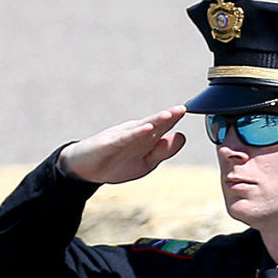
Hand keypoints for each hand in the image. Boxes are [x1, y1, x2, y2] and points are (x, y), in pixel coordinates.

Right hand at [58, 107, 187, 184]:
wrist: (86, 169)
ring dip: (156, 120)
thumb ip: (163, 151)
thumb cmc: (116, 164)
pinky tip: (146, 129)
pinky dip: (136, 133)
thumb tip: (181, 136)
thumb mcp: (146, 163)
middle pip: (155, 124)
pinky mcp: (109, 143)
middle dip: (169, 116)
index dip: (176, 121)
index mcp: (146, 138)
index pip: (164, 128)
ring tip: (170, 114)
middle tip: (183, 108)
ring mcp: (122, 137)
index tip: (191, 114)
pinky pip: (125, 138)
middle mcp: (135, 133)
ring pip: (142, 127)